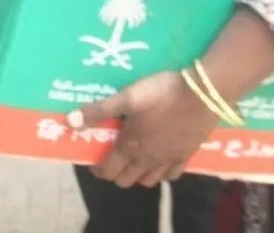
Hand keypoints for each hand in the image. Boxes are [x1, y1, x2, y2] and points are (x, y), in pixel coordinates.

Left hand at [72, 70, 217, 188]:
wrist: (203, 94)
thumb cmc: (161, 92)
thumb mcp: (127, 97)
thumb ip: (100, 110)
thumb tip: (71, 121)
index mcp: (130, 146)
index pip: (109, 170)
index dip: (98, 169)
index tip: (93, 161)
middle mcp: (148, 159)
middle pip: (126, 180)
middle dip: (115, 173)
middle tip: (112, 159)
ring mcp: (168, 160)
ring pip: (148, 180)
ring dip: (137, 175)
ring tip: (134, 160)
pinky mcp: (186, 156)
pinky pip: (171, 175)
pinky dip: (162, 173)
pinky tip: (161, 161)